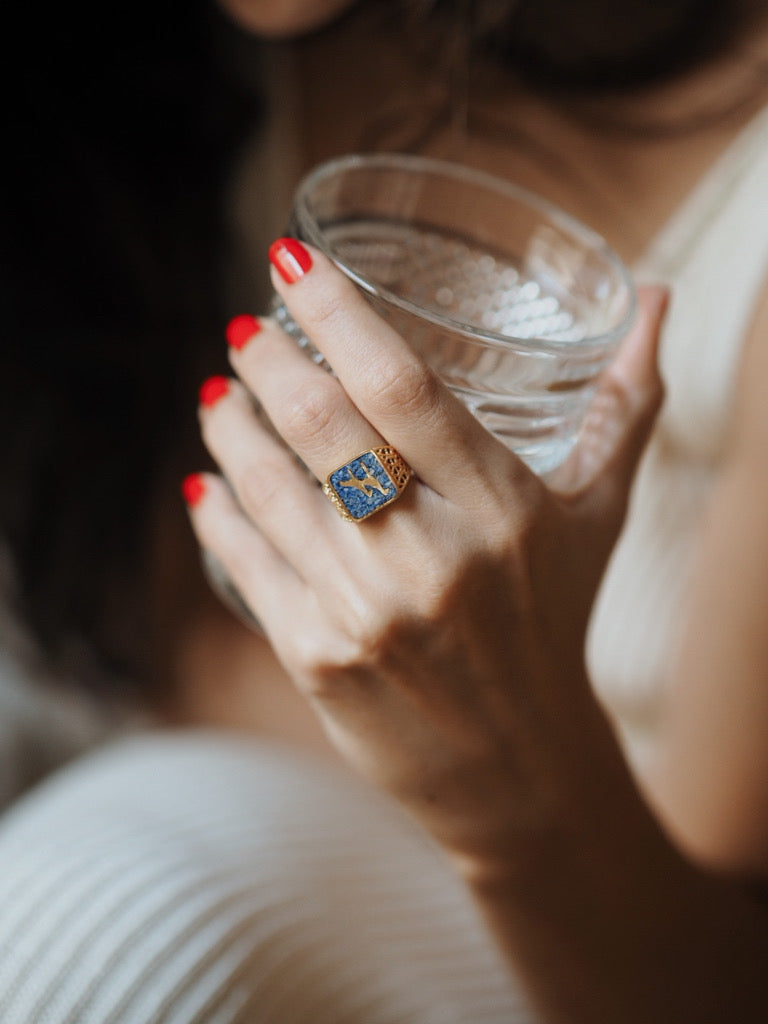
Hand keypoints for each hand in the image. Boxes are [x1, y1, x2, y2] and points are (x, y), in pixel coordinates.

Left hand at [185, 238, 666, 867]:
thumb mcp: (601, 513)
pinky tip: (206, 480)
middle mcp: (432, 557)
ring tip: (218, 394)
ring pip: (270, 489)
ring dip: (230, 428)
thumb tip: (652, 296)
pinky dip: (217, 510)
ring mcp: (368, 611)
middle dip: (266, 360)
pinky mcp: (318, 659)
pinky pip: (248, 563)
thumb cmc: (555, 621)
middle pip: (321, 427)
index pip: (402, 386)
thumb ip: (625, 403)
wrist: (518, 765)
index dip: (335, 312)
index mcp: (502, 508)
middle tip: (243, 328)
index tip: (289, 261)